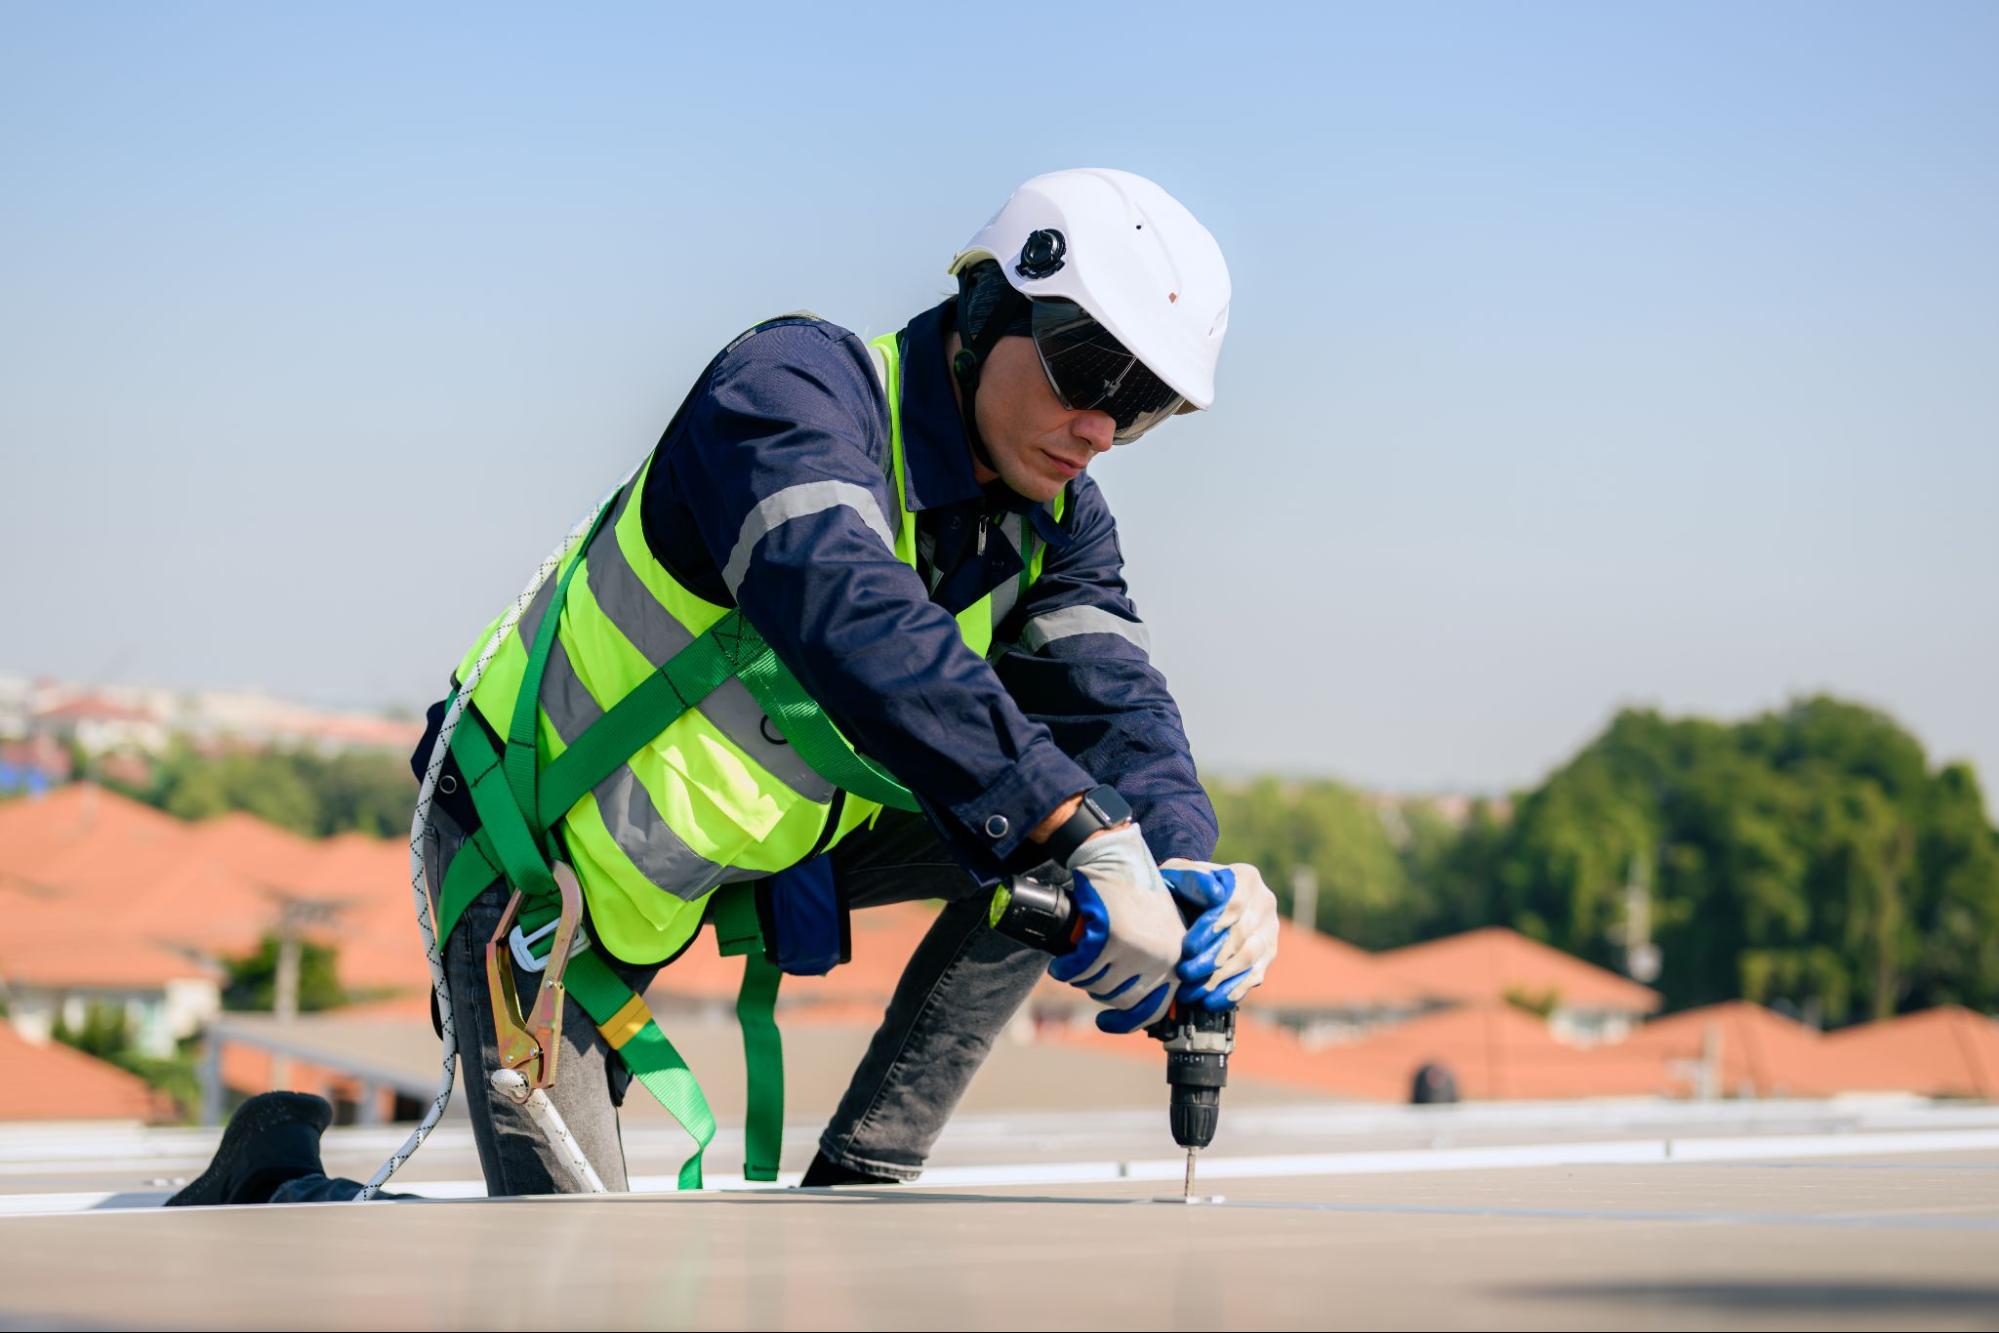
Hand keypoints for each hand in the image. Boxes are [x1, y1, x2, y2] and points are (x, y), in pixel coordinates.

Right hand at [1047, 824, 1182, 1033]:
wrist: (1116, 859)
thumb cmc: (1133, 894)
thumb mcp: (1158, 931)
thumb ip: (1155, 965)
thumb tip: (1134, 1006)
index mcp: (1177, 958)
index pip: (1154, 1008)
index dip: (1125, 1022)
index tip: (1103, 1024)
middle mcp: (1163, 957)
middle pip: (1121, 999)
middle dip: (1097, 992)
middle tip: (1084, 978)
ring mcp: (1139, 948)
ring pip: (1099, 985)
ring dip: (1080, 979)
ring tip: (1073, 965)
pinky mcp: (1113, 936)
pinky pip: (1082, 968)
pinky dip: (1066, 968)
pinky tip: (1060, 965)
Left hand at [1160, 859, 1278, 1008]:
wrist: (1196, 898)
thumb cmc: (1184, 885)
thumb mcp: (1181, 873)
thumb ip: (1191, 877)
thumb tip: (1214, 893)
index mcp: (1246, 878)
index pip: (1234, 905)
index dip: (1212, 928)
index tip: (1187, 948)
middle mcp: (1264, 903)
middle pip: (1241, 935)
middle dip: (1211, 958)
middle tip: (1185, 974)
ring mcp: (1269, 931)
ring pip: (1249, 959)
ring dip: (1219, 978)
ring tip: (1192, 992)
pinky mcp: (1267, 955)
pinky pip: (1254, 976)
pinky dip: (1232, 991)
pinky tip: (1210, 1002)